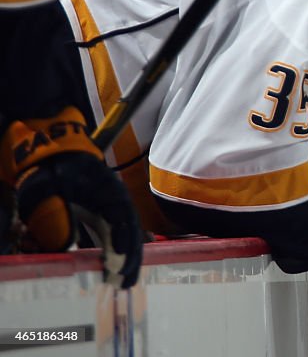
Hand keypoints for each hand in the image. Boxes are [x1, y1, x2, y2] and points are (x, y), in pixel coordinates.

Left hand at [1, 108, 142, 288]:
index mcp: (108, 190)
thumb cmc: (53, 169)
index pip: (123, 216)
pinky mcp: (100, 215)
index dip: (124, 239)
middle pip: (130, 230)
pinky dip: (114, 253)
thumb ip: (54, 214)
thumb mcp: (49, 188)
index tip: (120, 260)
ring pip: (123, 235)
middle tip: (127, 282)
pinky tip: (111, 269)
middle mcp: (114, 200)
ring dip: (125, 258)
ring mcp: (109, 208)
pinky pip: (111, 236)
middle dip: (131, 257)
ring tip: (124, 282)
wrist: (52, 154)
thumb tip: (65, 244)